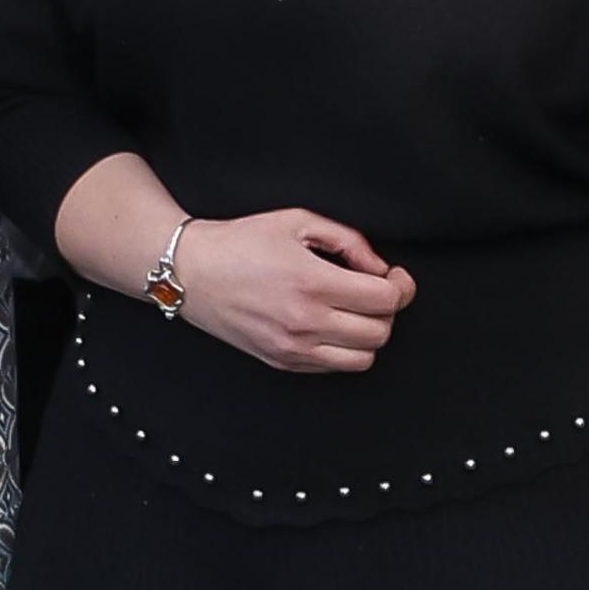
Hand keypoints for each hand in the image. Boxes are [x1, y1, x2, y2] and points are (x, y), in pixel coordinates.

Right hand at [166, 210, 417, 374]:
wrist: (189, 271)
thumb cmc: (238, 243)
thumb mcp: (296, 221)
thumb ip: (347, 240)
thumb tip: (377, 266)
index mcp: (312, 283)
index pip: (385, 301)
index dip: (399, 286)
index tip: (392, 277)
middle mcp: (305, 322)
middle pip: (380, 332)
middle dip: (386, 310)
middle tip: (374, 291)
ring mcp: (293, 348)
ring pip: (363, 359)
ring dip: (367, 335)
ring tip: (353, 312)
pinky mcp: (282, 362)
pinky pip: (333, 368)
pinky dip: (342, 350)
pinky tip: (329, 325)